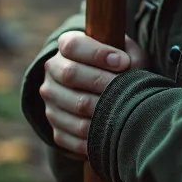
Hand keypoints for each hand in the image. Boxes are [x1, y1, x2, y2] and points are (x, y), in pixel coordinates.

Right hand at [41, 31, 148, 156]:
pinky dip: (95, 136)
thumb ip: (131, 55)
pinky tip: (112, 132)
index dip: (98, 53)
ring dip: (102, 110)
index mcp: (67, 45)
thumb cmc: (117, 66)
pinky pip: (73, 135)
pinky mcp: (55, 127)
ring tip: (123, 111)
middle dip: (102, 82)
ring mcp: (51, 100)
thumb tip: (130, 68)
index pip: (73, 45)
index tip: (123, 62)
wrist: (100, 90)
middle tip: (124, 89)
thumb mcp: (126, 52)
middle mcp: (53, 70)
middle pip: (70, 74)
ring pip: (74, 107)